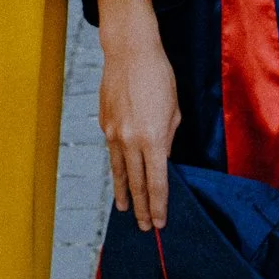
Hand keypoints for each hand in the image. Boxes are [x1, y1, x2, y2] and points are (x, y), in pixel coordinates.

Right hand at [98, 0, 181, 230]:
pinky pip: (112, 150)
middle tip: (145, 227)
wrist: (129, 52)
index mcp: (153, 139)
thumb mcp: (174, 110)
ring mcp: (113, 133)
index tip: (160, 221)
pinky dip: (117, 165)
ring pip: (118, 172)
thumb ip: (168, 138)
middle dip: (142, 208)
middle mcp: (130, 141)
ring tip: (125, 210)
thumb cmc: (159, 77)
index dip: (159, 205)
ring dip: (123, 193)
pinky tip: (120, 174)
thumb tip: (162, 156)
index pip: (157, 183)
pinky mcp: (104, 124)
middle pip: (136, 184)